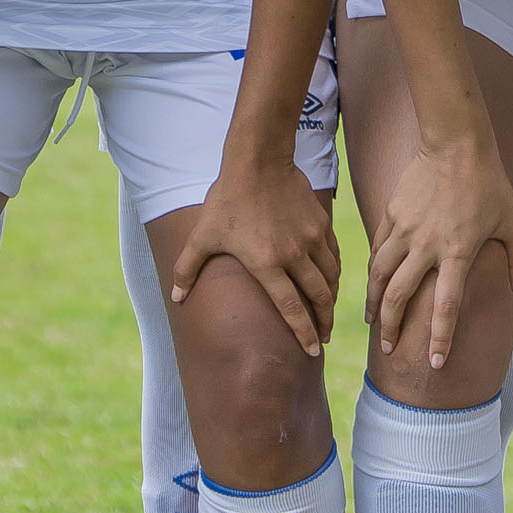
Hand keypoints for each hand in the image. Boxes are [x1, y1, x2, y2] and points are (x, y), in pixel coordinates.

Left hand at [170, 147, 340, 356]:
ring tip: (328, 313)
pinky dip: (335, 273)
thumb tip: (176, 297)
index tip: (311, 350)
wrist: (258, 161)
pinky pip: (333, 256)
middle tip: (324, 338)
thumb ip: (187, 268)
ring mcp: (310, 239)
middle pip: (318, 298)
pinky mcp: (320, 224)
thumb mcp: (202, 235)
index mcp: (266, 263)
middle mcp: (293, 255)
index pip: (290, 308)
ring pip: (330, 278)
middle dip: (323, 323)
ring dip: (331, 300)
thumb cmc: (227, 198)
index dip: (303, 332)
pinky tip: (332, 280)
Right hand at [364, 125, 512, 373]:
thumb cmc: (489, 182)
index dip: (440, 338)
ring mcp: (405, 229)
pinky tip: (371, 285)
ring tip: (370, 322)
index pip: (446, 306)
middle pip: (399, 296)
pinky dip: (372, 272)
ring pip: (378, 275)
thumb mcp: (512, 221)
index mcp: (458, 251)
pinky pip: (377, 250)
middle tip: (387, 349)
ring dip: (372, 303)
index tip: (435, 363)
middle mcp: (427, 244)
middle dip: (390, 327)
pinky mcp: (391, 214)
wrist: (455, 141)